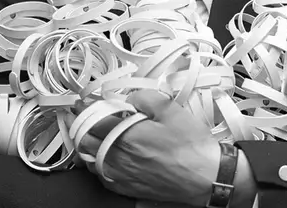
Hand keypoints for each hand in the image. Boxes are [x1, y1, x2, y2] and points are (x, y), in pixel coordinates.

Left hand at [74, 91, 219, 205]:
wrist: (207, 176)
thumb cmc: (191, 145)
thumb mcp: (169, 108)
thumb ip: (143, 97)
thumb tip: (128, 98)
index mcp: (127, 136)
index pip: (93, 121)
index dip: (83, 110)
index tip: (79, 103)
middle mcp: (120, 158)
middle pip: (85, 142)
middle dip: (80, 126)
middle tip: (81, 116)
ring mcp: (123, 177)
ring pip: (90, 161)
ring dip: (86, 146)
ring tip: (89, 134)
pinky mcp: (129, 190)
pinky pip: (102, 177)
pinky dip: (97, 165)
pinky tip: (103, 157)